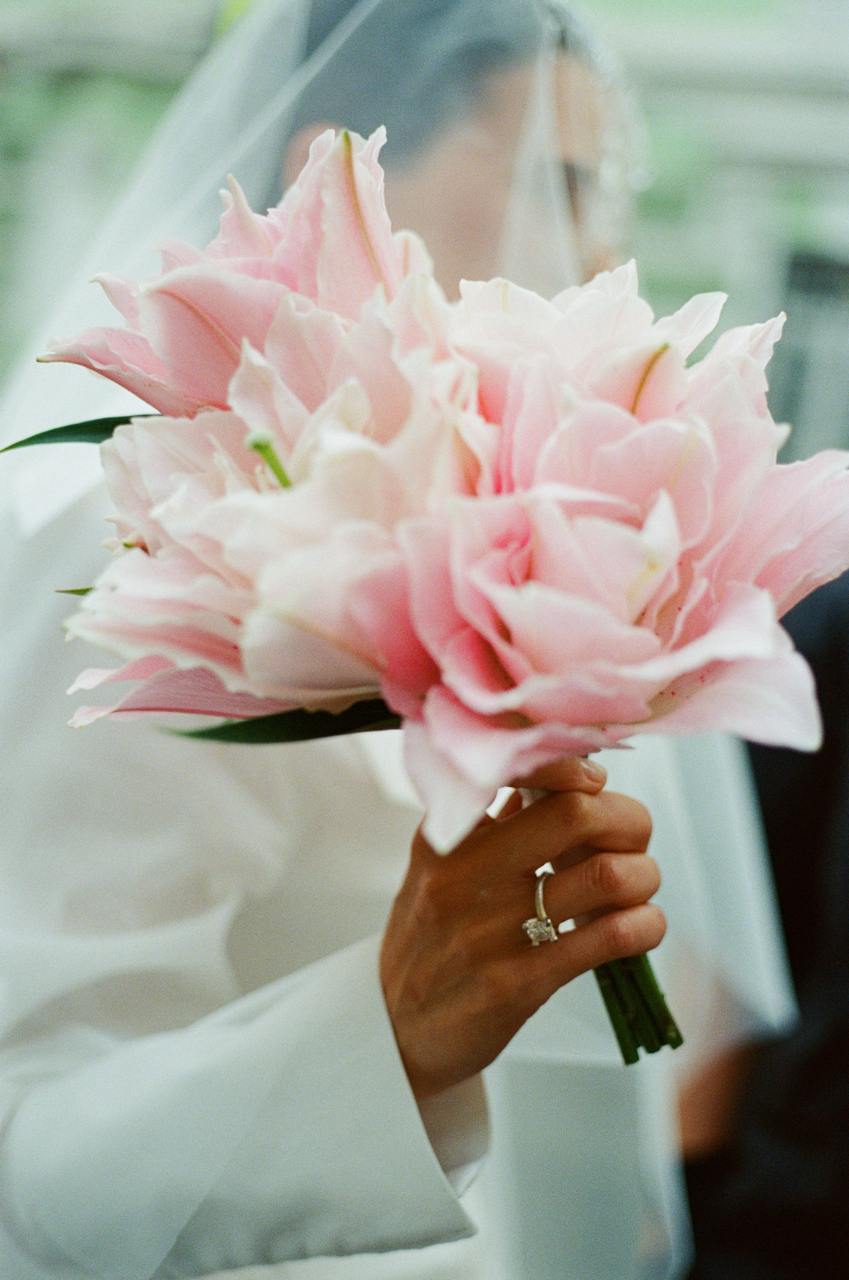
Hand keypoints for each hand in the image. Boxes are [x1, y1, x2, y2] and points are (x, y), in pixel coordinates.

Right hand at [380, 758, 664, 1099]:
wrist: (392, 1028)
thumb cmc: (429, 938)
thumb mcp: (439, 867)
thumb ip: (491, 822)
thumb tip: (554, 776)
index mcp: (447, 837)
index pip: (524, 771)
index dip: (579, 771)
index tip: (595, 785)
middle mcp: (464, 875)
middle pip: (577, 815)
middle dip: (628, 820)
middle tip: (631, 839)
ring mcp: (491, 931)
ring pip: (605, 876)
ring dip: (643, 875)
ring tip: (639, 884)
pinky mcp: (518, 983)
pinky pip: (608, 940)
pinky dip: (644, 924)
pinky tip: (643, 925)